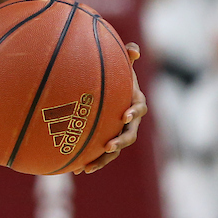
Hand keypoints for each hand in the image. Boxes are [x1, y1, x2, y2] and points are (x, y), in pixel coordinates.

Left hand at [75, 43, 146, 175]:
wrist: (113, 92)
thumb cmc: (117, 76)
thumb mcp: (122, 66)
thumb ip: (126, 57)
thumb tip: (133, 48)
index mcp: (134, 102)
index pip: (139, 108)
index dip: (133, 112)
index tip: (124, 115)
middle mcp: (130, 121)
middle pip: (130, 134)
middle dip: (120, 140)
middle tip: (110, 144)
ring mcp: (120, 132)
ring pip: (115, 149)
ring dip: (104, 158)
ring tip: (90, 166)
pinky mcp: (108, 140)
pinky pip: (102, 153)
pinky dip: (92, 161)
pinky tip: (78, 169)